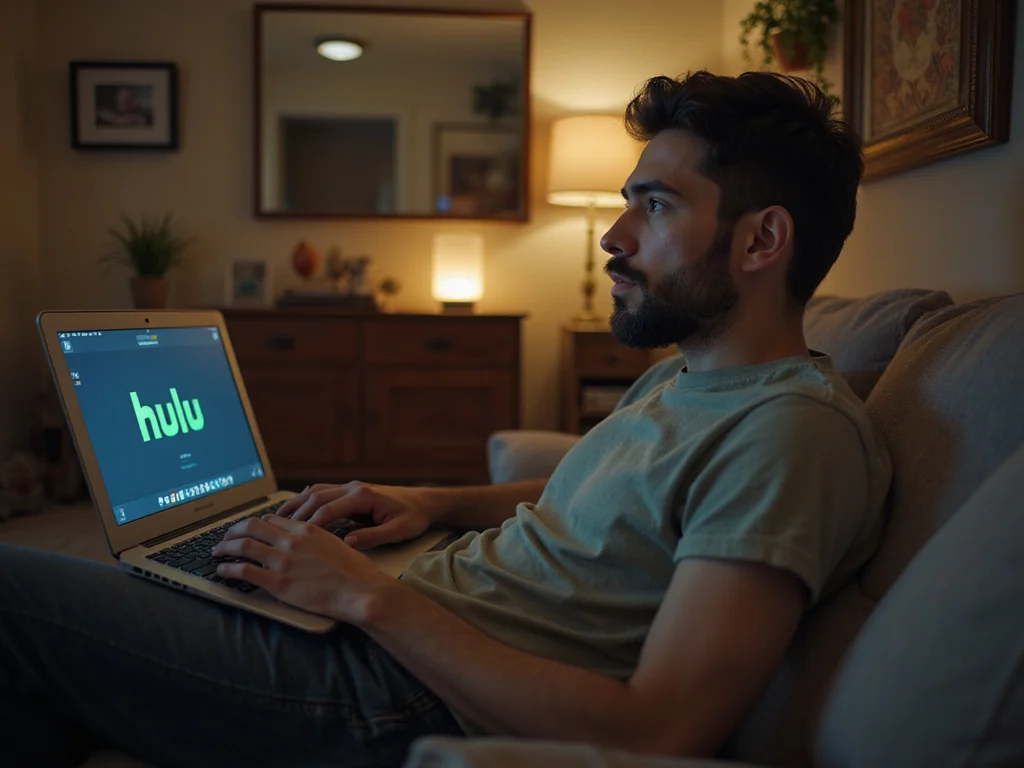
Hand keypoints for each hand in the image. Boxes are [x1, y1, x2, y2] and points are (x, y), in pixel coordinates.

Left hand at [212, 514, 392, 622]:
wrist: (359, 589)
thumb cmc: (355, 571)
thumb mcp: (336, 543)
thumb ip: (317, 538)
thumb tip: (311, 540)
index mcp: (306, 529)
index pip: (272, 520)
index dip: (256, 524)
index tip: (249, 530)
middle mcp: (291, 540)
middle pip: (252, 527)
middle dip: (234, 531)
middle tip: (225, 538)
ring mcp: (283, 561)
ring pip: (243, 546)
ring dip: (225, 548)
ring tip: (217, 552)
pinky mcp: (278, 583)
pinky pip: (245, 571)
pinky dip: (229, 569)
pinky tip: (222, 570)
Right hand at [275, 482, 438, 549]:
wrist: (426, 501)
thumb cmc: (414, 517)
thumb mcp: (399, 530)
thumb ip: (374, 536)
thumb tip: (348, 542)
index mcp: (364, 496)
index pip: (328, 509)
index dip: (309, 523)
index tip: (293, 538)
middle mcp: (354, 488)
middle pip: (316, 497)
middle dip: (295, 513)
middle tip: (275, 528)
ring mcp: (351, 487)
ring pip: (316, 491)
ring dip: (296, 503)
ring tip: (275, 518)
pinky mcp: (351, 491)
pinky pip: (322, 491)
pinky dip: (306, 499)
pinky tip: (294, 510)